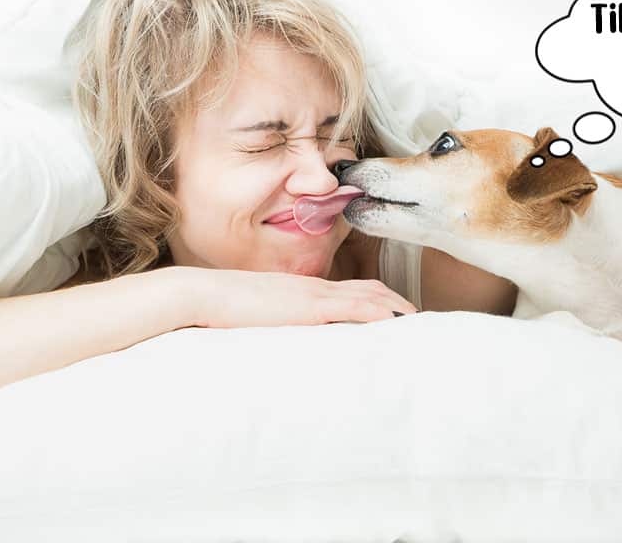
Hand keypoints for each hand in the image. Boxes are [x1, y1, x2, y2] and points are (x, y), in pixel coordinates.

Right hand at [180, 267, 418, 328]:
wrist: (204, 295)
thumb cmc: (224, 308)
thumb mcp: (259, 314)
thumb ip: (278, 320)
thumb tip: (287, 335)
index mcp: (305, 288)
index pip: (353, 287)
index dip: (378, 297)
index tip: (395, 311)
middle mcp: (316, 286)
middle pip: (370, 288)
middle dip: (396, 302)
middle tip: (416, 318)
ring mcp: (314, 294)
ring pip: (369, 295)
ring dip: (395, 307)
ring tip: (416, 322)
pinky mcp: (309, 307)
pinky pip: (353, 307)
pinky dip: (378, 313)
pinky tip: (394, 324)